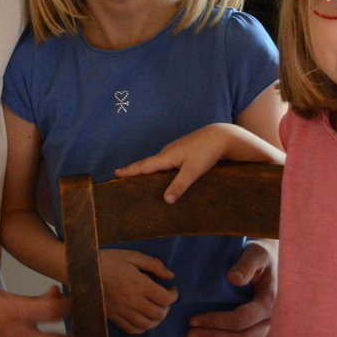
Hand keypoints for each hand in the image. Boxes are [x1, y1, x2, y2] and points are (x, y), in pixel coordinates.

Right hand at [100, 249, 176, 333]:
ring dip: (156, 319)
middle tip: (164, 299)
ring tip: (155, 309)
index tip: (171, 288)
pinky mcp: (113, 317)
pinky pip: (132, 329)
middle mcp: (132, 301)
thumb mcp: (132, 256)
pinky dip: (142, 327)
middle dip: (167, 308)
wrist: (82, 270)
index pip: (165, 299)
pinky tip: (143, 318)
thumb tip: (170, 276)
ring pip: (147, 325)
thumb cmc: (108, 260)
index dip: (174, 295)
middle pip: (159, 314)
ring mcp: (122, 311)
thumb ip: (154, 265)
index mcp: (139, 284)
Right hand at [115, 123, 280, 203]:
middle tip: (122, 176)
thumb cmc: (206, 152)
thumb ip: (179, 186)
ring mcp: (175, 149)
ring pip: (158, 162)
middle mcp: (168, 152)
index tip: (116, 173)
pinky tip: (163, 173)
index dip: (130, 170)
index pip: (144, 166)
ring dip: (148, 169)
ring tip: (139, 177)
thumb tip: (166, 200)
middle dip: (135, 170)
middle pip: (148, 163)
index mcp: (166, 157)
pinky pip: (166, 160)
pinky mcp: (183, 150)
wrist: (220, 136)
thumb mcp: (193, 171)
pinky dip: (159, 167)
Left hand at [187, 242, 274, 336]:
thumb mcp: (255, 254)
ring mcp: (272, 330)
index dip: (216, 322)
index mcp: (270, 300)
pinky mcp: (269, 334)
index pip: (241, 319)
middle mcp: (273, 320)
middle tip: (190, 334)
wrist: (275, 263)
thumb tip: (233, 278)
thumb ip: (246, 265)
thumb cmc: (262, 258)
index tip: (194, 320)